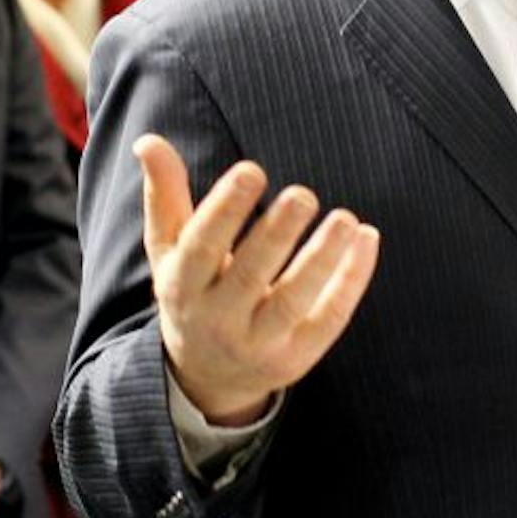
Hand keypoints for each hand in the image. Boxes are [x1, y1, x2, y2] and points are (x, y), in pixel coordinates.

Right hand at [136, 134, 379, 427]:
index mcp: (182, 286)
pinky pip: (329, 318)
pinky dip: (351, 280)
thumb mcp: (169, 250)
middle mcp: (217, 320)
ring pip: (294, 302)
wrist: (206, 377)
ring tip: (345, 219)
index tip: (252, 170)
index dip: (225, 208)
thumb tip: (150, 141)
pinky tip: (366, 239)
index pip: (201, 246)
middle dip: (277, 234)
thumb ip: (165, 195)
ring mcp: (259, 344)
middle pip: (250, 276)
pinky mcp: (297, 357)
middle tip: (303, 194)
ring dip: (322, 259)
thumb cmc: (192, 292)